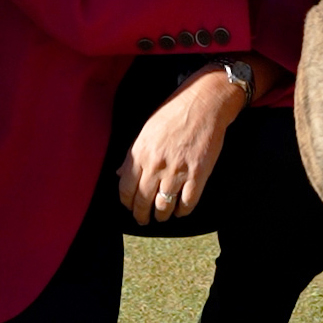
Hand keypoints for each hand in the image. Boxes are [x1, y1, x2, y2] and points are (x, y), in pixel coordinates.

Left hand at [116, 66, 244, 224]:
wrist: (204, 102)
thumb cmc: (174, 112)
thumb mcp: (146, 130)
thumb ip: (132, 155)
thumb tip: (119, 173)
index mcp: (140, 153)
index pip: (126, 189)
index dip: (127, 203)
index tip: (130, 207)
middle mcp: (156, 164)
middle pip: (143, 202)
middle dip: (142, 215)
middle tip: (144, 219)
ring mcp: (178, 171)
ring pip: (164, 207)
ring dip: (162, 215)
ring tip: (162, 215)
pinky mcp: (198, 174)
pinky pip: (187, 203)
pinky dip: (183, 211)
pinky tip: (181, 209)